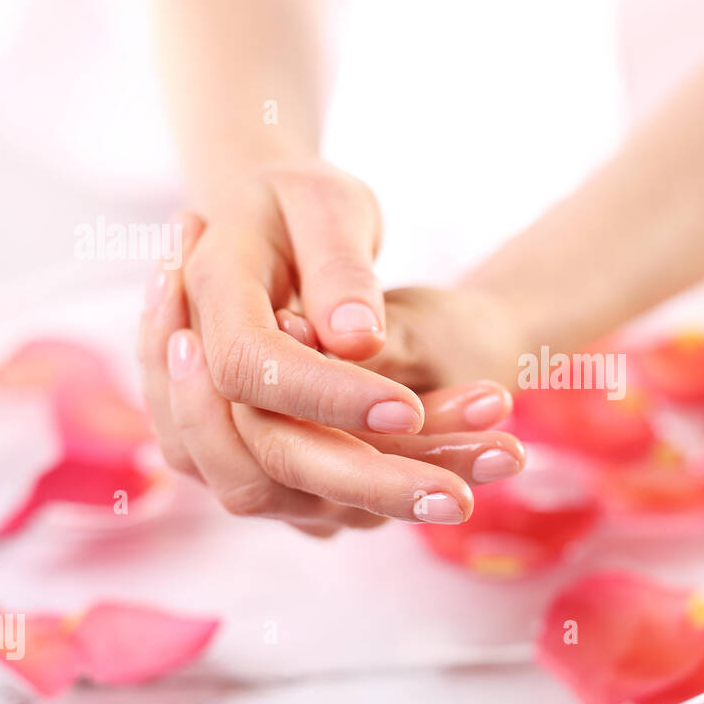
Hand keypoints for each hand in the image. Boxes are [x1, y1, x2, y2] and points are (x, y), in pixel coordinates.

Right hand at [140, 213, 526, 536]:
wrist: (278, 230)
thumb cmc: (303, 204)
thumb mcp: (327, 205)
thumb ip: (337, 268)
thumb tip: (354, 341)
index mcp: (207, 303)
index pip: (252, 373)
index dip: (326, 397)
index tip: (409, 411)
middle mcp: (197, 385)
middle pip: (269, 467)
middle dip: (375, 486)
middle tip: (462, 498)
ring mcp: (226, 436)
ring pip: (307, 499)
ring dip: (403, 492)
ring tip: (506, 455)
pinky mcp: (271, 464)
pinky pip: (334, 498)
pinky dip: (408, 483)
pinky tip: (491, 455)